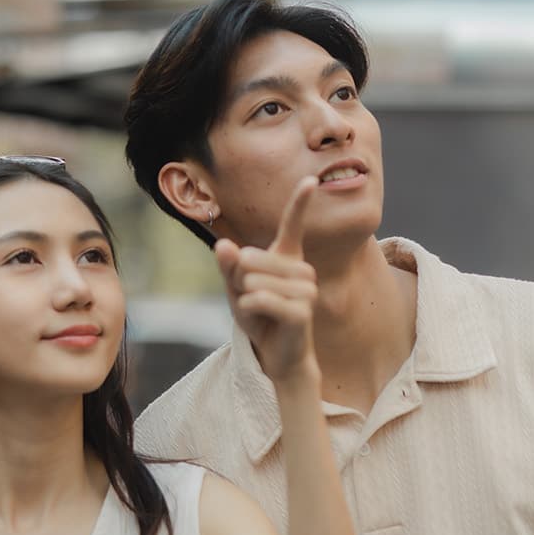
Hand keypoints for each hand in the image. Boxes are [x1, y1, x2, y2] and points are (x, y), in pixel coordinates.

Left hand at [215, 177, 319, 383]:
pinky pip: (261, 299)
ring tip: (254, 309)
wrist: (276, 354)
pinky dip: (248, 306)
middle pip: (252, 258)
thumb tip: (223, 246)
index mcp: (287, 258)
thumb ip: (229, 267)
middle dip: (239, 279)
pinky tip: (254, 314)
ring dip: (244, 295)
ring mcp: (306, 291)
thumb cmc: (259, 316)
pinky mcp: (301, 312)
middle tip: (248, 297)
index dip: (300, 202)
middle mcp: (301, 270)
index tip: (310, 180)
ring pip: (256, 280)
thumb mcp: (236, 289)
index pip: (293, 224)